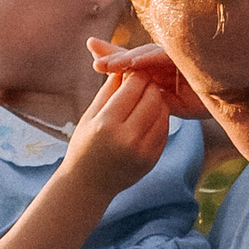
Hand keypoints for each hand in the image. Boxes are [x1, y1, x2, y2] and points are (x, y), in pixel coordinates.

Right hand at [62, 59, 172, 204]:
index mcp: (106, 124)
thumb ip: (109, 89)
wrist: (88, 185)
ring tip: (146, 96)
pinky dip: (160, 117)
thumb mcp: (90, 114)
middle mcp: (127, 139)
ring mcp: (142, 152)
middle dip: (149, 84)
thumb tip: (125, 63)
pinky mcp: (152, 160)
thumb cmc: (84, 144)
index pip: (133, 86)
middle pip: (152, 97)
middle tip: (144, 80)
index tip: (134, 68)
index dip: (136, 73)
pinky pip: (164, 129)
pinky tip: (150, 115)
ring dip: (157, 100)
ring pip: (162, 111)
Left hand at [90, 22, 205, 122]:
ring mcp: (181, 53)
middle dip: (115, 56)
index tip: (94, 59)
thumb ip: (153, 97)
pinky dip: (148, 59)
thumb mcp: (174, 104)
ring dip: (126, 59)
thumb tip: (128, 93)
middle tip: (94, 56)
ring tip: (107, 64)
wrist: (243, 104)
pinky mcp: (191, 54)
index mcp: (164, 69)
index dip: (116, 60)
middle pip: (138, 55)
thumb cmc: (211, 104)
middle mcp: (171, 58)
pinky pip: (166, 55)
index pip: (135, 63)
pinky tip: (132, 63)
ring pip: (148, 54)